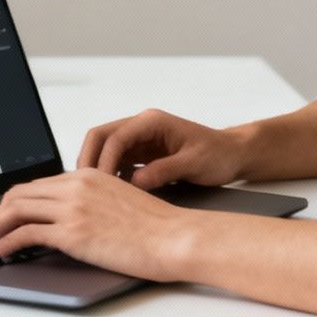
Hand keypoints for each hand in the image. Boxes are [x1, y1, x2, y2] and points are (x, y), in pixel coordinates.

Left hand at [0, 168, 196, 280]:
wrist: (176, 237)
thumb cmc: (158, 227)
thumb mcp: (119, 200)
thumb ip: (92, 201)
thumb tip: (69, 219)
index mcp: (87, 175)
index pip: (37, 184)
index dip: (15, 202)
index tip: (6, 217)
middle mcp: (75, 186)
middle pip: (19, 194)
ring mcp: (72, 208)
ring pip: (15, 210)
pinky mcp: (72, 232)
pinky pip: (26, 233)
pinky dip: (7, 242)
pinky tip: (4, 251)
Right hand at [77, 108, 249, 189]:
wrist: (233, 155)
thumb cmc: (219, 154)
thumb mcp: (195, 163)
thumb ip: (165, 170)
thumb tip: (137, 182)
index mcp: (152, 122)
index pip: (115, 136)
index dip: (105, 160)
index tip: (101, 184)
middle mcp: (141, 127)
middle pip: (100, 137)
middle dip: (89, 160)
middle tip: (84, 185)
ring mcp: (139, 140)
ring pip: (104, 149)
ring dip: (96, 168)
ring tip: (92, 192)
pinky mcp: (141, 154)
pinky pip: (116, 162)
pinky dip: (109, 176)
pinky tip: (111, 194)